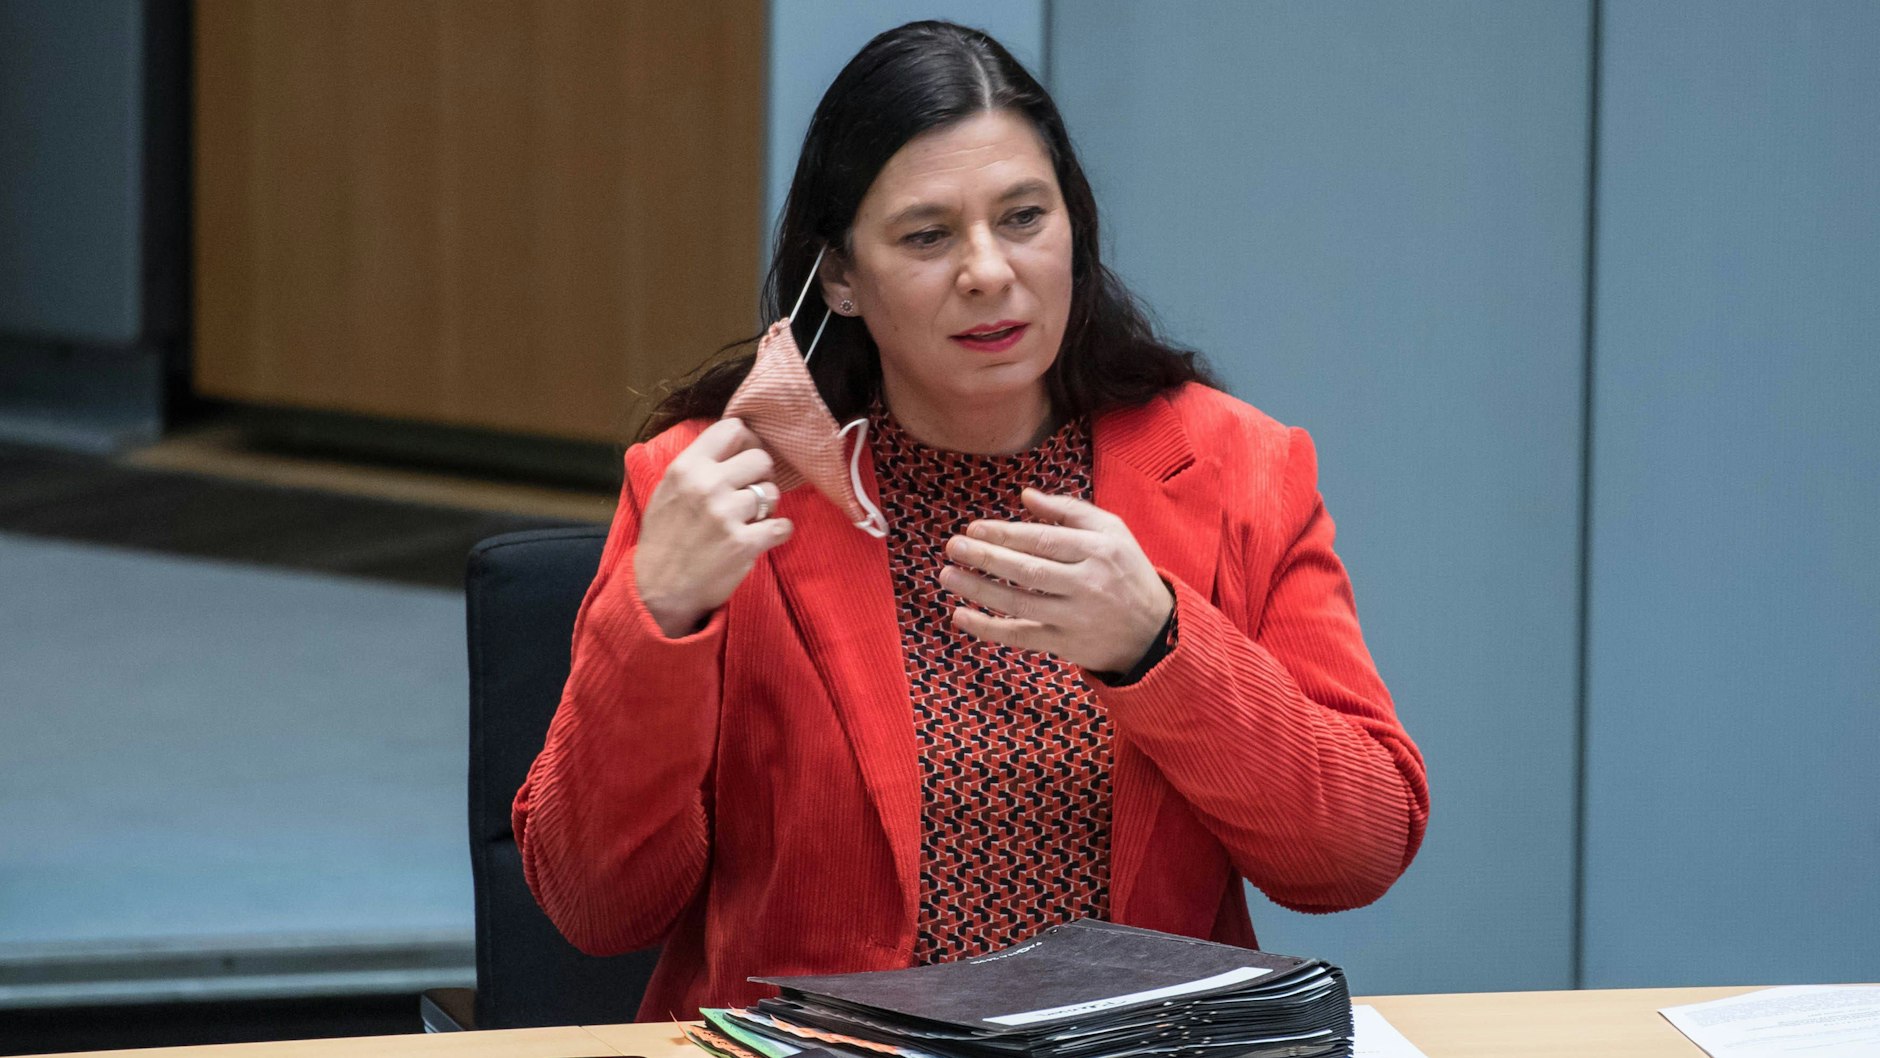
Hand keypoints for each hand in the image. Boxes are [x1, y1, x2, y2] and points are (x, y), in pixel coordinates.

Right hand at [633, 418, 792, 636]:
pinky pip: (783, 525)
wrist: (656, 589)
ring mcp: (726, 515)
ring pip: (773, 493)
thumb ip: (698, 465)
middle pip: (761, 458)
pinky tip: (763, 537)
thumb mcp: (668, 490)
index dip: (748, 442)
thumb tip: (737, 440)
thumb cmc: (664, 538)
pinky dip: (778, 532)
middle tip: (751, 493)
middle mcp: (707, 485)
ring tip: (749, 519)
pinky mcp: (744, 544)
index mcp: (687, 467)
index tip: (747, 459)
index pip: (733, 429)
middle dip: (761, 476)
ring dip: (767, 507)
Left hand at [940, 488, 1173, 672]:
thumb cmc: (1126, 572)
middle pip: (1028, 571)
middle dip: (985, 558)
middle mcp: (1088, 584)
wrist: (1155, 631)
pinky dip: (988, 628)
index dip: (1005, 534)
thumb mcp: (1112, 532)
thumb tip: (1025, 496)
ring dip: (978, 590)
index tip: (974, 528)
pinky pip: (1020, 636)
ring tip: (947, 575)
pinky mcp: (1066, 646)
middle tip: (952, 546)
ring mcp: (1076, 618)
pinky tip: (960, 615)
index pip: (1043, 540)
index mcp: (1099, 550)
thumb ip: (1069, 510)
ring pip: (1019, 604)